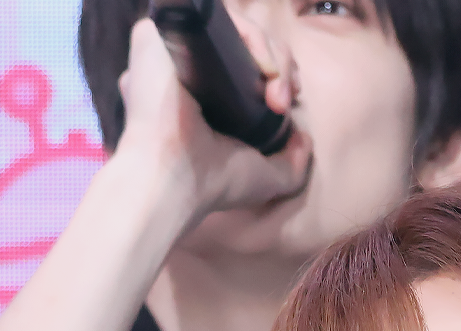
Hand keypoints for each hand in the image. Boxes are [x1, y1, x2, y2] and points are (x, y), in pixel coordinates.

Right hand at [112, 17, 312, 228]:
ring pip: (233, 23)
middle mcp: (186, 66)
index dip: (278, 71)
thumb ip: (291, 161)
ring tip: (276, 91)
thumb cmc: (213, 183)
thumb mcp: (267, 177)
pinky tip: (258, 66)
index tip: (286, 102)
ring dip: (269, 50)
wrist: (174, 180)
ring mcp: (170, 48)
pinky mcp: (157, 35)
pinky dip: (246, 33)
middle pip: (247, 38)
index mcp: (206, 91)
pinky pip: (210, 12)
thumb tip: (304, 138)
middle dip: (280, 64)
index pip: (248, 60)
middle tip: (282, 101)